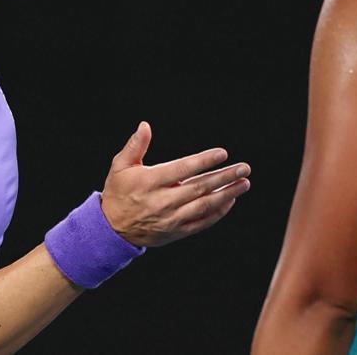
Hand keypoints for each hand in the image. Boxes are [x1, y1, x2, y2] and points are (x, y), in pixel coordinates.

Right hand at [100, 121, 250, 247]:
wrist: (112, 229)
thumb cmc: (118, 192)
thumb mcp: (120, 166)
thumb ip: (135, 146)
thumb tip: (145, 125)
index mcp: (150, 182)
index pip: (182, 169)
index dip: (204, 161)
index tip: (222, 153)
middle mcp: (163, 201)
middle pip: (199, 188)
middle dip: (224, 177)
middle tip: (244, 168)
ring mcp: (171, 218)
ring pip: (205, 206)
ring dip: (227, 194)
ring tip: (244, 183)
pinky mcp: (176, 231)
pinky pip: (202, 222)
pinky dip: (218, 212)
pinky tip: (230, 200)